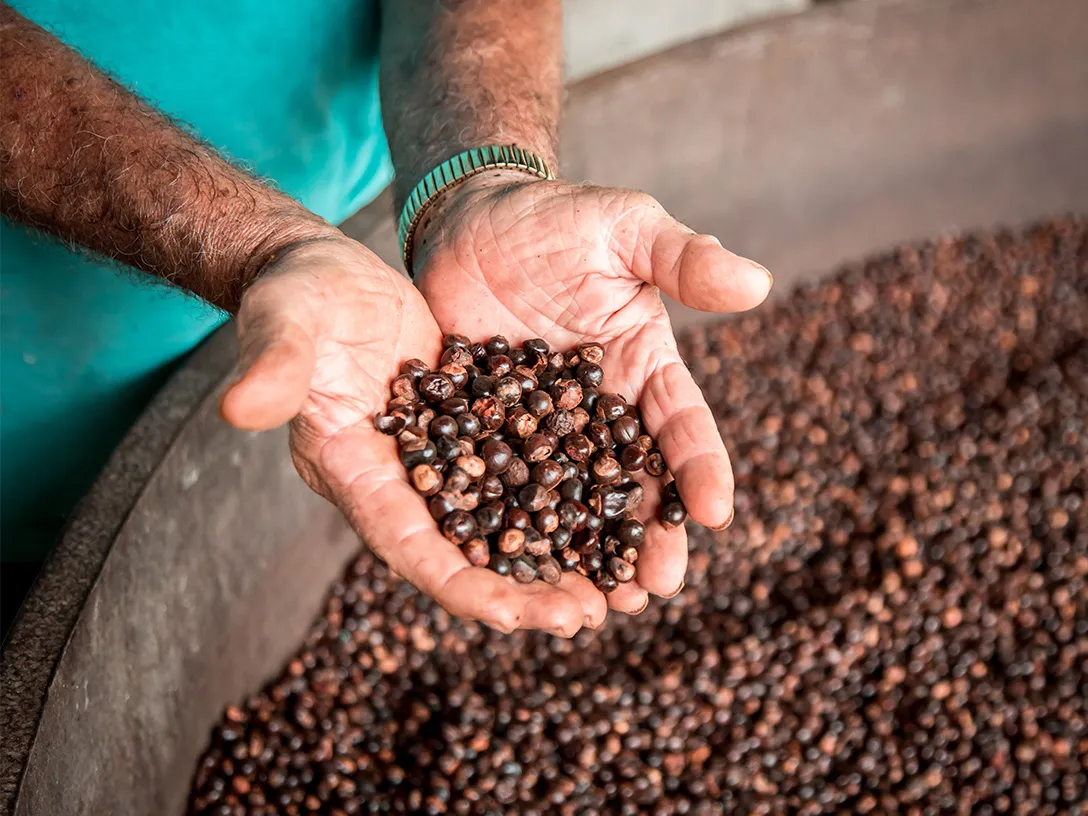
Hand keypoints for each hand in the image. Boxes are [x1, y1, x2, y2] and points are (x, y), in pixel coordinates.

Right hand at [218, 233, 594, 635]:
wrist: (327, 272)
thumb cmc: (295, 296)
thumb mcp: (284, 325)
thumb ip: (272, 368)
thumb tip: (239, 408)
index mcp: (355, 470)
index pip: (410, 546)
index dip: (460, 586)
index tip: (516, 619)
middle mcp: (402, 478)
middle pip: (467, 550)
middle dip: (523, 589)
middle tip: (587, 616)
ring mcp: (441, 455)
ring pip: (504, 518)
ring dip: (554, 552)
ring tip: (614, 583)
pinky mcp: (472, 422)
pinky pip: (523, 467)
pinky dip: (563, 491)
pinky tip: (612, 505)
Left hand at [415, 174, 772, 616]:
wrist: (470, 221)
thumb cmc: (555, 221)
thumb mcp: (625, 228)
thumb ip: (683, 258)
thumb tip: (758, 284)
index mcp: (644, 370)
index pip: (681, 426)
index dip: (701, 470)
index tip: (715, 514)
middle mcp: (601, 411)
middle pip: (633, 483)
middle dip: (649, 536)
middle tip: (654, 589)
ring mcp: (543, 429)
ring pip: (573, 501)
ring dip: (587, 552)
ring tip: (599, 604)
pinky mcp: (486, 433)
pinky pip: (499, 487)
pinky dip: (510, 529)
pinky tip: (513, 571)